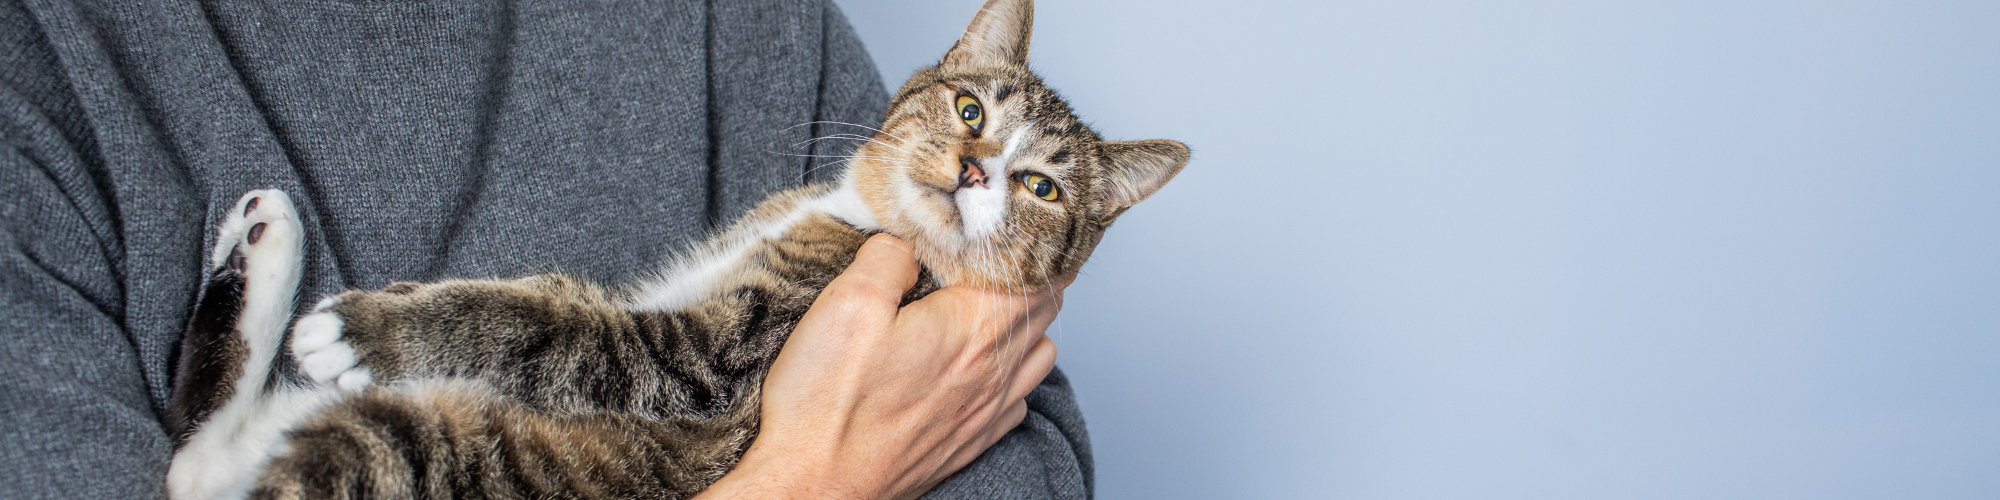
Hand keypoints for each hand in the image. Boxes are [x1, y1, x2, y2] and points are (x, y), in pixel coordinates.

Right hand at [694, 234, 1066, 499]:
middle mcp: (994, 372)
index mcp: (974, 328)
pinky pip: (1017, 399)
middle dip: (1029, 274)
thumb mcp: (847, 302)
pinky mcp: (970, 442)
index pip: (1042, 272)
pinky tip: (974, 365)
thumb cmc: (826, 406)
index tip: (1008, 222)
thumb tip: (910, 242)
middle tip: (994, 253)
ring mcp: (987, 412)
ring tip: (985, 306)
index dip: (1032, 241)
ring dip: (1024, 324)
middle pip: (1046, 308)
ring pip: (1040, 354)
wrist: (813, 487)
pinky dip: (1010, 374)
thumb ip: (890, 257)